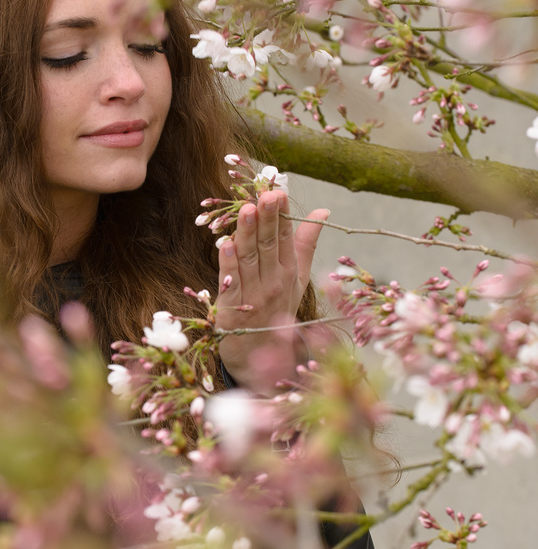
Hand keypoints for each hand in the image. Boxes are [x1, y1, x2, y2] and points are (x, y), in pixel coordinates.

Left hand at [215, 189, 328, 389]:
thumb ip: (305, 242)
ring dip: (247, 234)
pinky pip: (231, 284)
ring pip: (249, 259)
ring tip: (246, 210)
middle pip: (268, 245)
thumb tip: (323, 210)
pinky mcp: (232, 311)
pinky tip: (226, 245)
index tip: (278, 191)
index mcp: (289, 271)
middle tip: (265, 196)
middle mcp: (274, 282)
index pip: (285, 237)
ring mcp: (254, 296)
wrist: (261, 357)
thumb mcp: (297, 276)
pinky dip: (228, 265)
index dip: (281, 215)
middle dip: (266, 219)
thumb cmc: (277, 309)